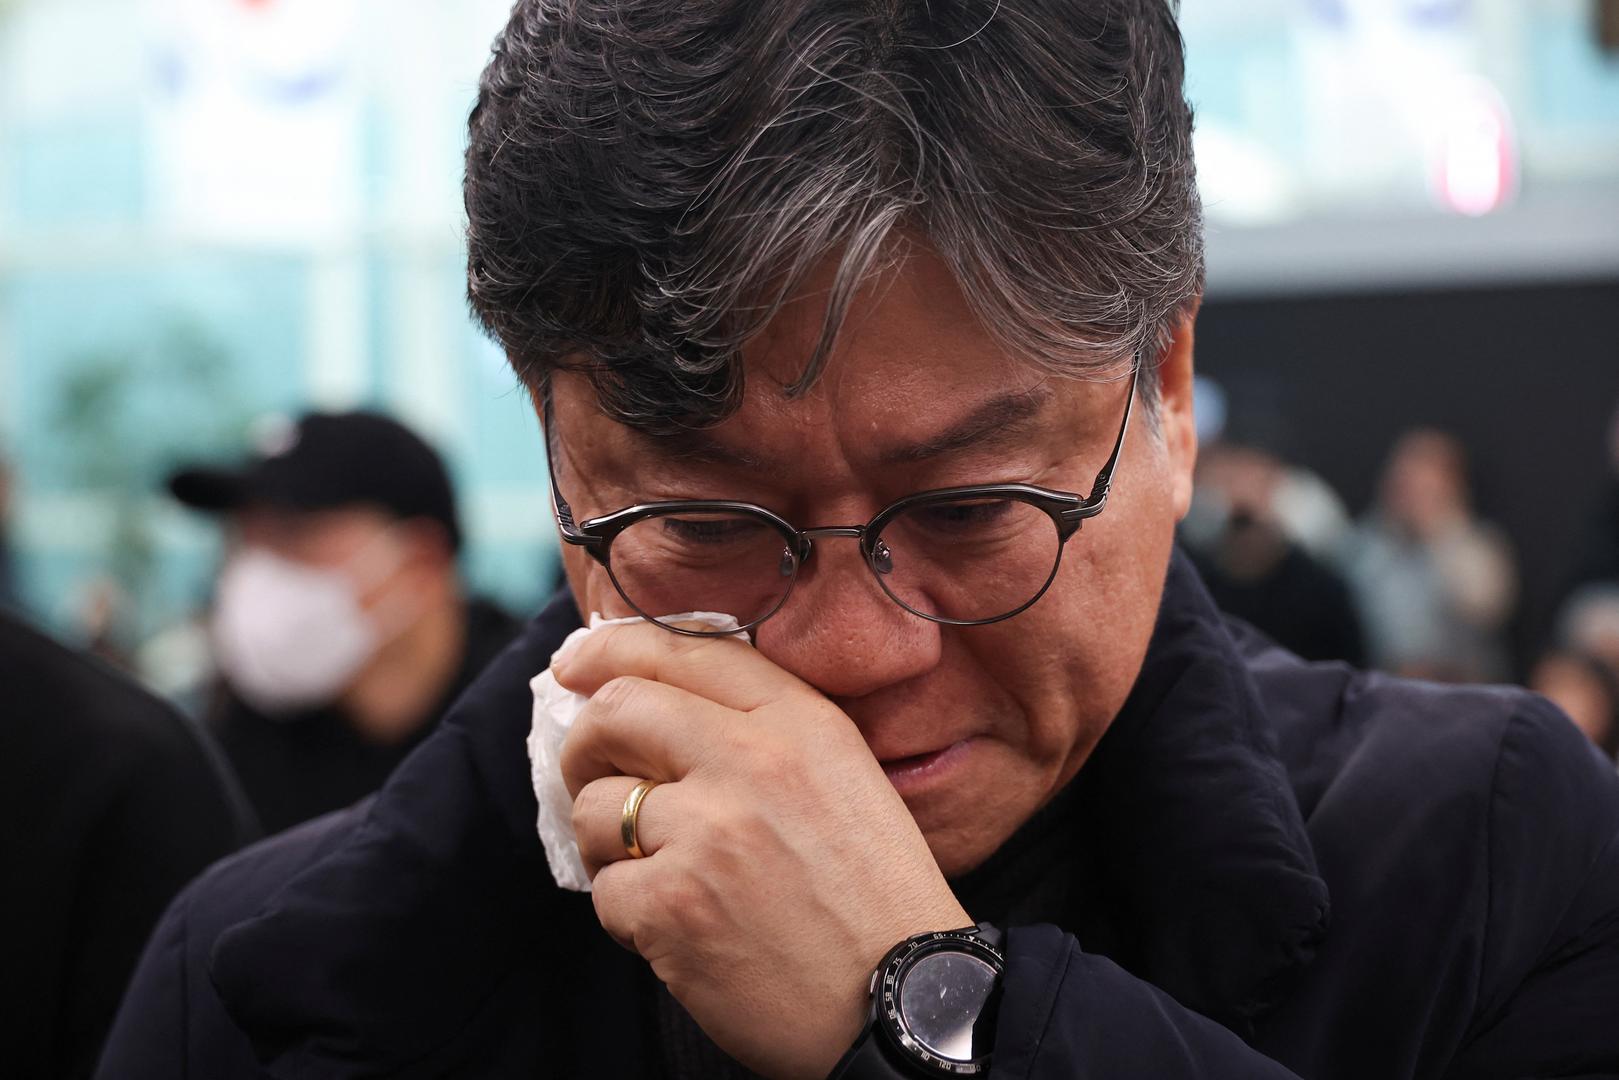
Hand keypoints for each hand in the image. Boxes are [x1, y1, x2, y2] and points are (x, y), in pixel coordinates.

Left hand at [553, 622, 970, 1079]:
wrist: (906, 1002)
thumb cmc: (875, 896)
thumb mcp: (843, 777)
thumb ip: (762, 729)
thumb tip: (649, 697)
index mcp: (801, 722)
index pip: (684, 650)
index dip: (612, 648)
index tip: (576, 663)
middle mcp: (751, 761)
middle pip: (618, 710)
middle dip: (584, 743)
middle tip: (588, 774)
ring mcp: (707, 833)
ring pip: (597, 808)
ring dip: (608, 843)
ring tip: (658, 874)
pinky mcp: (673, 906)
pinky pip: (606, 891)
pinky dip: (629, 915)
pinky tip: (678, 929)